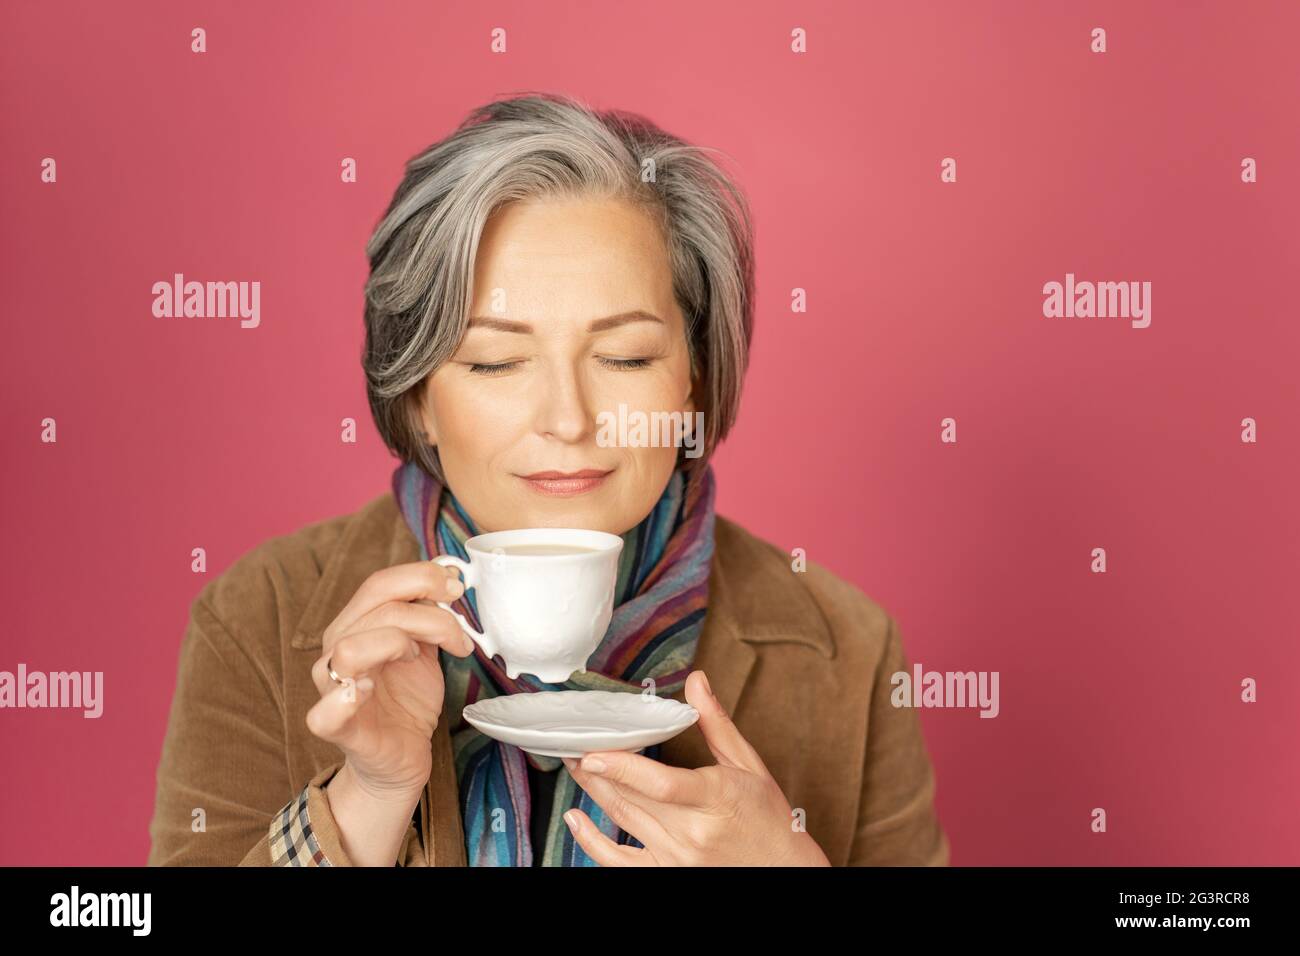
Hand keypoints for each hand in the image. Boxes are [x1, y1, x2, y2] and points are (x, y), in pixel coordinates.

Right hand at [306, 560, 476, 801]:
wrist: (402, 755)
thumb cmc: (408, 700)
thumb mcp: (425, 648)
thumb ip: (429, 613)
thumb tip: (448, 575)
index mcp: (356, 626)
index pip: (379, 584)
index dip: (421, 578)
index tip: (456, 590)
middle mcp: (337, 650)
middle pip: (376, 609)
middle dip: (430, 614)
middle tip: (459, 636)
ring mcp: (333, 689)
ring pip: (350, 648)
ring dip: (398, 644)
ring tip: (420, 660)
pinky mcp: (338, 730)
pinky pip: (323, 714)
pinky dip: (345, 700)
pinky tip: (371, 691)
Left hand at [560, 670, 831, 865]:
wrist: (782, 872)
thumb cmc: (767, 818)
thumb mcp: (748, 765)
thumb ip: (716, 723)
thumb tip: (696, 680)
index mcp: (715, 797)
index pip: (661, 785)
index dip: (623, 768)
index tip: (594, 751)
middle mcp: (692, 831)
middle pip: (631, 797)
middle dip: (596, 768)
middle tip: (572, 740)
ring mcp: (676, 857)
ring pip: (621, 819)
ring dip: (592, 790)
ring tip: (573, 763)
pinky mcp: (666, 874)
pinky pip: (618, 862)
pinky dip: (591, 842)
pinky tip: (575, 819)